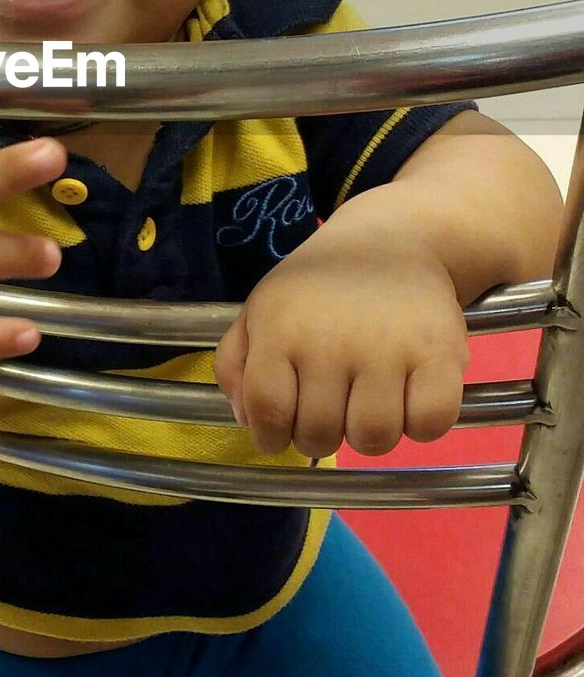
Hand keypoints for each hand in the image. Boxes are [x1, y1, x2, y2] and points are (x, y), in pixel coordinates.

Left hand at [213, 222, 468, 458]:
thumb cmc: (317, 286)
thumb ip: (236, 362)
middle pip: (319, 434)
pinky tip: (409, 400)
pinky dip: (421, 425)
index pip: (268, 409)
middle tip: (329, 413)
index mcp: (280, 328)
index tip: (282, 433)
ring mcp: (386, 347)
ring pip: (373, 438)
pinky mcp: (439, 353)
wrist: (389, 238)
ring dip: (369, 435)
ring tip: (367, 405)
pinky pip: (429, 423)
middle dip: (319, 438)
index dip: (270, 436)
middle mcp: (330, 339)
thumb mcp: (261, 308)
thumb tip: (247, 420)